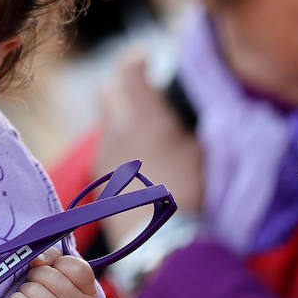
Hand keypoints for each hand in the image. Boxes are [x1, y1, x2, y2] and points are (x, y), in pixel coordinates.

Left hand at [8, 248, 98, 297]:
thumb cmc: (49, 291)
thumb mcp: (56, 269)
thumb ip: (50, 255)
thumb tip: (37, 259)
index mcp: (89, 292)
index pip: (74, 265)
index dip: (58, 263)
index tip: (56, 273)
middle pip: (47, 274)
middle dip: (36, 276)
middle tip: (41, 288)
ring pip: (31, 289)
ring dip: (25, 291)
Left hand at [95, 50, 202, 243]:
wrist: (159, 238)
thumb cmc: (189, 191)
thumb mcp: (198, 149)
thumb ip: (180, 122)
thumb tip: (170, 109)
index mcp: (143, 117)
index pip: (129, 71)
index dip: (137, 60)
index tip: (149, 59)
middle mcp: (115, 129)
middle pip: (107, 90)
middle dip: (123, 86)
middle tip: (144, 92)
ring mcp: (103, 152)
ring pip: (106, 121)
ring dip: (121, 117)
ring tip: (146, 132)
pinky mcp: (98, 175)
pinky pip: (105, 147)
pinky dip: (118, 144)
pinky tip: (137, 160)